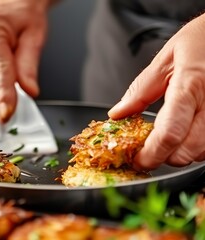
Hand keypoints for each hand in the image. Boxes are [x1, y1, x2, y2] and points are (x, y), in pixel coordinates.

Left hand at [108, 13, 204, 169]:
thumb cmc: (201, 40)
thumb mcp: (165, 59)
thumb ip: (140, 90)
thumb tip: (117, 114)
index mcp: (190, 86)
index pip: (169, 133)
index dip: (151, 154)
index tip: (136, 160)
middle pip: (187, 151)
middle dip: (163, 158)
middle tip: (147, 151)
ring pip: (202, 153)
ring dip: (180, 154)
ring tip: (165, 141)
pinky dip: (196, 147)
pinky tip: (185, 135)